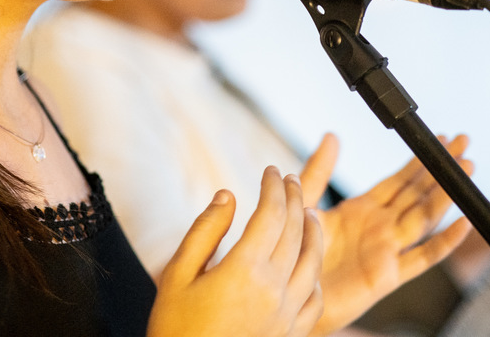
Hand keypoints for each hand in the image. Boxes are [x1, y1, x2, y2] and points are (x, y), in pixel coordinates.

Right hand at [147, 167, 324, 336]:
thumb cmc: (175, 329)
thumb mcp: (176, 275)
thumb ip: (205, 231)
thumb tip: (228, 196)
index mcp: (245, 269)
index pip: (271, 213)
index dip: (273, 186)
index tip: (271, 170)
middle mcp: (275, 289)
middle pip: (295, 230)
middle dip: (294, 197)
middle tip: (290, 179)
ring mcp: (288, 314)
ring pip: (312, 261)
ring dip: (312, 230)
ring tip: (308, 210)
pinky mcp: (291, 334)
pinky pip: (314, 297)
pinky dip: (314, 272)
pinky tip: (308, 263)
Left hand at [298, 133, 473, 334]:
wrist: (286, 292)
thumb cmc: (292, 252)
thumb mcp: (303, 201)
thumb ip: (319, 170)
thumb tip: (331, 136)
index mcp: (361, 209)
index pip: (399, 180)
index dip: (419, 161)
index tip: (440, 140)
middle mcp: (379, 227)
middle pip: (418, 193)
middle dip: (440, 169)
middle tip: (463, 144)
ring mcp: (386, 250)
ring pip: (424, 218)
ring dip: (446, 195)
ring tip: (466, 170)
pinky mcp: (388, 275)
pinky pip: (423, 258)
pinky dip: (445, 242)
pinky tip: (463, 223)